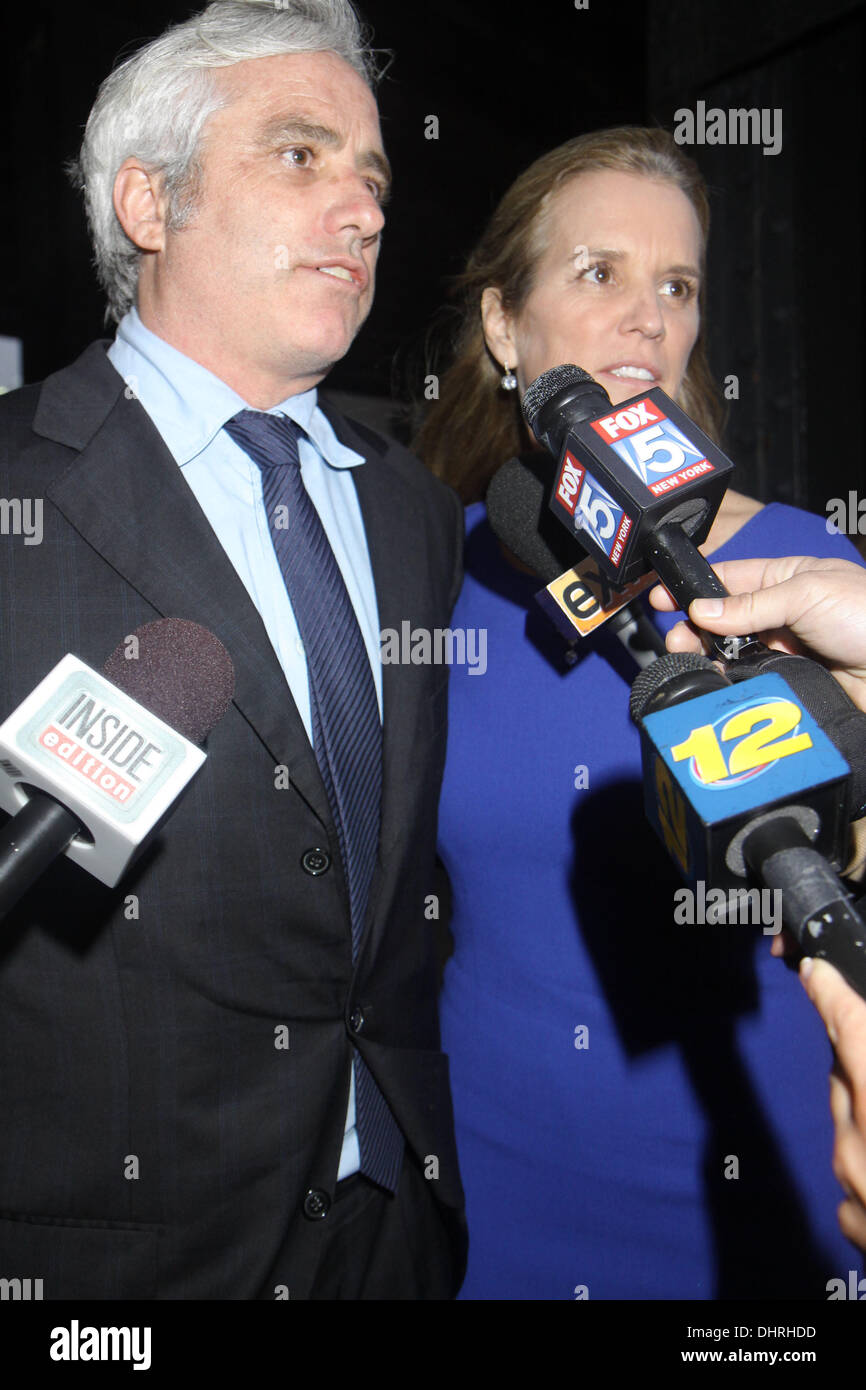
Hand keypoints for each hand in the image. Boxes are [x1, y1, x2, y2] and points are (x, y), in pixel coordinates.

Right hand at [649, 556, 865, 710]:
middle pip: (723, 621)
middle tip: (678, 641)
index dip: (694, 587)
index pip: (729, 577)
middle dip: (695, 629)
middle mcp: (782, 615)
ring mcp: (785, 651)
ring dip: (711, 658)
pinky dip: (732, 684)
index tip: (661, 597)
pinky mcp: (789, 684)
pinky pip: (750, 684)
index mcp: (786, 579)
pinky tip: (721, 683)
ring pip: (732, 655)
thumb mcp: (806, 593)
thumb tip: (702, 611)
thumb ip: (751, 604)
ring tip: (697, 664)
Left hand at [800, 956, 865, 1250]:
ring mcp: (852, 1185)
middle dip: (863, 1056)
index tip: (814, 970)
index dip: (829, 990)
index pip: (847, 1024)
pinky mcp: (856, 1224)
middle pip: (847, 1072)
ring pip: (849, 1121)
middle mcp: (858, 1138)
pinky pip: (856, 1171)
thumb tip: (865, 1042)